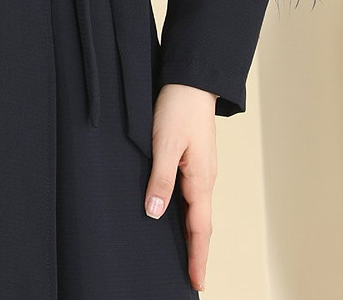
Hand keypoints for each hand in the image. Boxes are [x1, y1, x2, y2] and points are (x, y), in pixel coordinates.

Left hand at [144, 83, 217, 292]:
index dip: (197, 256)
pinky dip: (187, 213)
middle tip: (191, 278)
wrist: (191, 80)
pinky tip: (175, 216)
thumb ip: (160, 178)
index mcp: (200, 178)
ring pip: (196, 209)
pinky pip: (190, 195)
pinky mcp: (193, 159)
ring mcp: (200, 169)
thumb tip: (154, 212)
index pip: (200, 228)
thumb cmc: (179, 107)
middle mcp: (204, 178)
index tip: (197, 282)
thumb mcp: (164, 143)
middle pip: (201, 223)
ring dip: (192, 234)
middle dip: (197, 252)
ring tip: (184, 256)